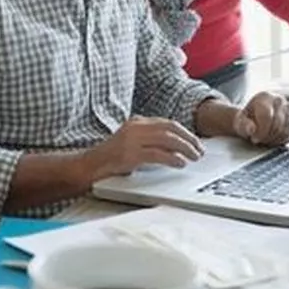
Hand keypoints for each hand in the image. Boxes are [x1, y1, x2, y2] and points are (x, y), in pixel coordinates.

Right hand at [82, 116, 204, 179]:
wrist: (88, 166)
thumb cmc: (111, 159)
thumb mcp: (132, 143)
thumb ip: (149, 140)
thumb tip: (176, 147)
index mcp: (137, 122)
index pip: (168, 123)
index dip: (185, 133)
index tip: (196, 142)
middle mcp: (135, 127)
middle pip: (171, 129)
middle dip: (189, 139)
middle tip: (200, 150)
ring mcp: (132, 140)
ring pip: (167, 140)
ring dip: (185, 148)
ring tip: (194, 157)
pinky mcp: (130, 154)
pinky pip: (157, 154)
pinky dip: (172, 158)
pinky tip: (181, 163)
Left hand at [232, 92, 288, 146]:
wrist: (256, 117)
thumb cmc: (248, 119)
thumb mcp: (240, 121)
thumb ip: (243, 125)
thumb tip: (251, 129)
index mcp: (264, 97)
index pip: (267, 116)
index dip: (261, 131)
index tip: (254, 138)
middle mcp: (279, 100)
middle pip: (278, 124)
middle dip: (267, 137)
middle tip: (260, 140)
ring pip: (288, 130)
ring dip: (276, 140)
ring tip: (266, 139)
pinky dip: (285, 140)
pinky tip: (275, 139)